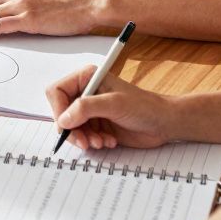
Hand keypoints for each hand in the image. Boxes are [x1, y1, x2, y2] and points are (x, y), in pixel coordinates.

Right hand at [46, 65, 174, 149]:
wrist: (163, 123)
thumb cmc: (144, 106)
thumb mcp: (114, 104)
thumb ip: (86, 108)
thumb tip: (63, 119)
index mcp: (86, 78)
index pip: (57, 92)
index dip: (58, 110)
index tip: (67, 125)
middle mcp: (85, 92)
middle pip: (61, 113)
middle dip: (72, 129)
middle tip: (84, 141)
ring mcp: (90, 110)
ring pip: (71, 128)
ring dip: (84, 138)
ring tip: (101, 141)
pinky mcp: (96, 125)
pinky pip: (82, 137)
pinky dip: (92, 142)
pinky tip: (108, 141)